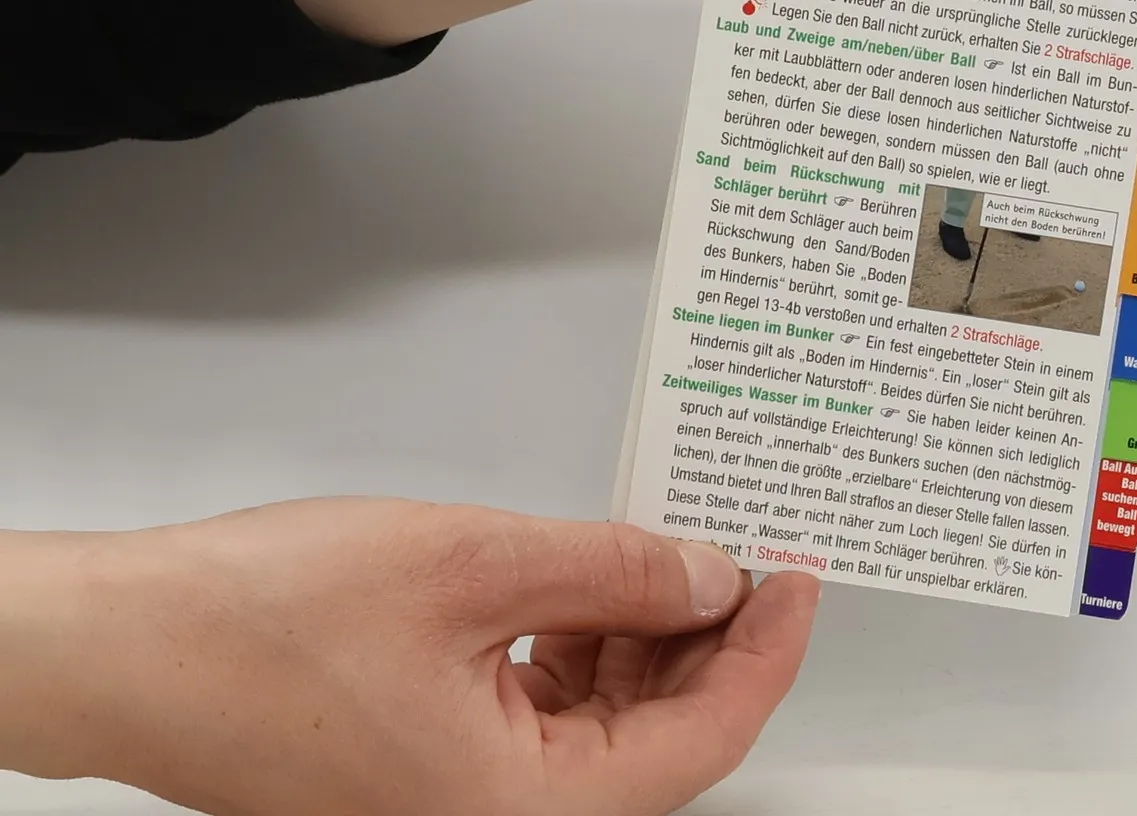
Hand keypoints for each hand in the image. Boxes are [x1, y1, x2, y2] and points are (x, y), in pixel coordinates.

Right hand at [0, 498, 817, 815]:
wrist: (136, 646)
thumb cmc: (266, 625)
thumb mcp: (477, 563)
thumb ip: (611, 569)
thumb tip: (705, 574)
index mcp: (517, 812)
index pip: (697, 744)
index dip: (765, 654)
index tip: (799, 581)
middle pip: (655, 738)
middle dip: (710, 638)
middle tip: (749, 549)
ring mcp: (458, 801)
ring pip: (602, 724)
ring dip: (645, 636)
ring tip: (676, 548)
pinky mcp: (427, 765)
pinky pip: (542, 713)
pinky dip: (581, 644)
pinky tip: (594, 580)